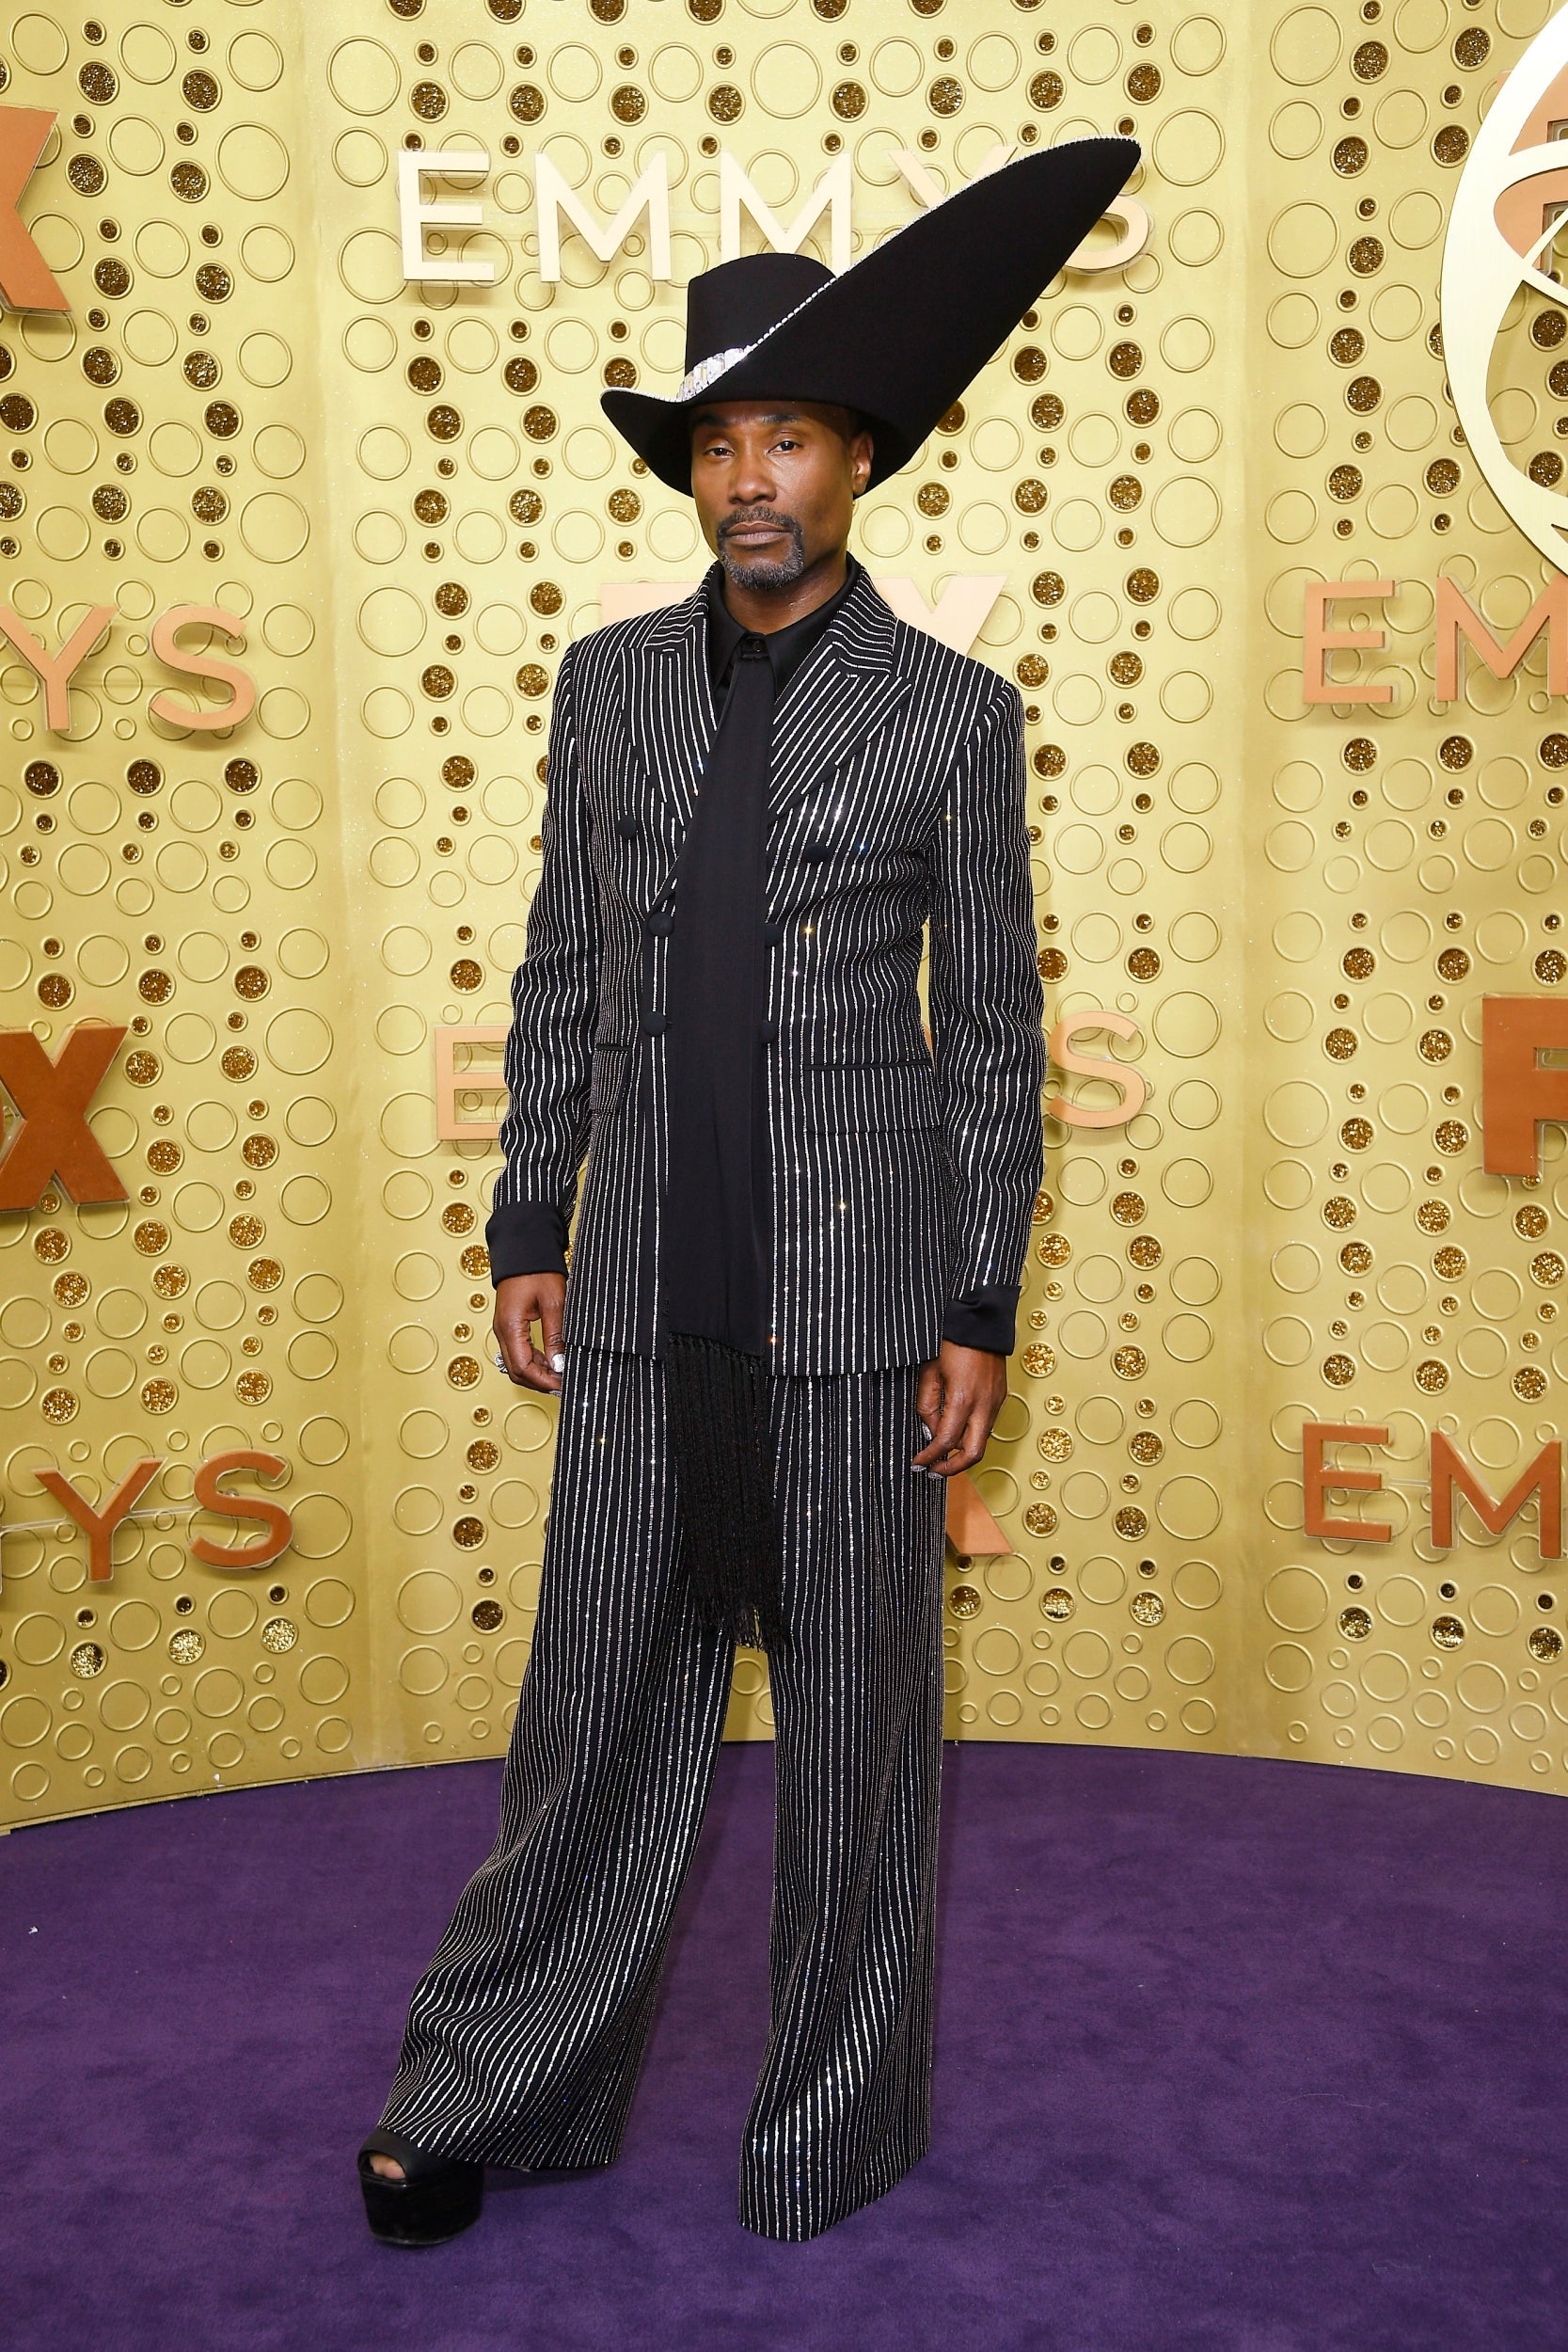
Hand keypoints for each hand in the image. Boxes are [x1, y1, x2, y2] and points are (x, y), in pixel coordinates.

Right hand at [492, 1272, 566, 1393]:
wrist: (523, 1247)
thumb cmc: (536, 1269)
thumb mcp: (554, 1302)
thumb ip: (556, 1335)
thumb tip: (559, 1364)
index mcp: (510, 1326)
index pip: (523, 1368)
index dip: (544, 1381)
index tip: (563, 1385)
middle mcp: (503, 1331)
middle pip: (517, 1371)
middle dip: (540, 1382)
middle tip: (564, 1385)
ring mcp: (504, 1328)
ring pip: (517, 1364)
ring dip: (537, 1373)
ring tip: (561, 1376)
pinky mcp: (510, 1325)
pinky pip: (519, 1352)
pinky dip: (535, 1362)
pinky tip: (551, 1362)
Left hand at [912, 1341, 1007, 1476]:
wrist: (980, 1321)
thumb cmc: (951, 1341)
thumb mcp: (929, 1371)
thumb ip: (927, 1404)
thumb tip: (929, 1431)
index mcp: (963, 1398)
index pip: (946, 1441)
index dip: (930, 1457)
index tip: (918, 1463)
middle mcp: (983, 1405)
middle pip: (974, 1453)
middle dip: (952, 1468)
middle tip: (933, 1471)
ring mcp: (995, 1402)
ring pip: (982, 1441)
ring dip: (962, 1452)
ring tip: (941, 1454)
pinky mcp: (1000, 1397)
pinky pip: (986, 1425)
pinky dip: (971, 1435)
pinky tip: (956, 1432)